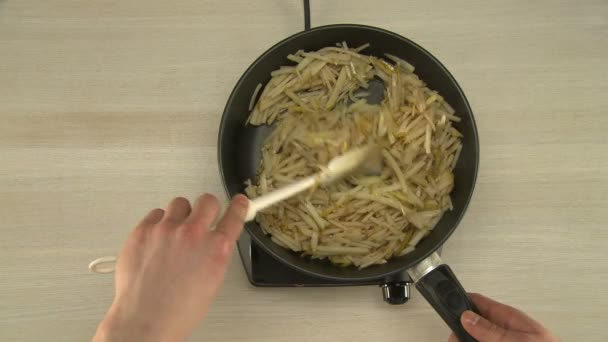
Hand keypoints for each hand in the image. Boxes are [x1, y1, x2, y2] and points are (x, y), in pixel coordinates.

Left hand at [93, 194, 248, 341]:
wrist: (146, 319)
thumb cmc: (177, 310)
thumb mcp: (212, 281)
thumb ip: (215, 254)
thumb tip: (213, 242)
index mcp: (217, 248)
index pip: (234, 215)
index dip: (239, 206)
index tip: (240, 202)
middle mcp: (194, 234)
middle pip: (207, 201)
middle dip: (207, 208)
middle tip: (201, 218)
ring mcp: (167, 229)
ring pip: (179, 203)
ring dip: (180, 215)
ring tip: (174, 234)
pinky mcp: (144, 230)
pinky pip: (155, 214)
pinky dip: (158, 224)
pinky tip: (157, 240)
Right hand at [448, 293, 558, 341]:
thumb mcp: (517, 341)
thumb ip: (491, 330)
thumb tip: (467, 316)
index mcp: (509, 318)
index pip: (477, 302)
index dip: (460, 303)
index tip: (445, 309)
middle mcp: (504, 330)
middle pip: (471, 325)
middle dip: (459, 332)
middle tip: (453, 340)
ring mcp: (502, 341)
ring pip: (474, 338)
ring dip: (464, 340)